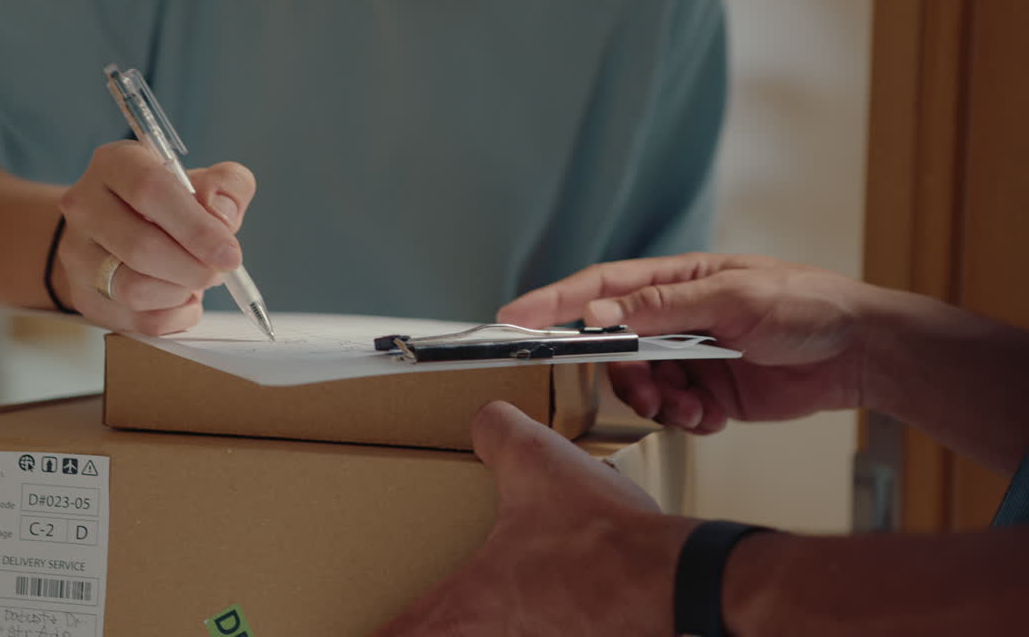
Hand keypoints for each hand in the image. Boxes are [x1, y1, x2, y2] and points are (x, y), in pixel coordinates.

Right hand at [55, 140, 255, 333]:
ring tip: (196, 280)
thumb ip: (227, 187)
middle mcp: (85, 205)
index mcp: (115, 164)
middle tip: (219, 271)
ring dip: (181, 292)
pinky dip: (174, 316)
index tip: (229, 254)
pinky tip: (183, 299)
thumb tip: (223, 215)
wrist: (120, 233)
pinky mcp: (84, 295)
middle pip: (141, 247)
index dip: (196, 227)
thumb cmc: (168, 206)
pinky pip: (137, 321)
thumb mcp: (203, 182)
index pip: (151, 190)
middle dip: (193, 268)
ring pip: (134, 289)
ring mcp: (77, 253)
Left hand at [374, 401, 693, 635]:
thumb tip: (484, 420)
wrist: (673, 579)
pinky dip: (534, 630)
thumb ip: (497, 433)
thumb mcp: (536, 461)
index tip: (361, 628)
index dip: (376, 633)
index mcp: (468, 605)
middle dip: (425, 632)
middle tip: (412, 621)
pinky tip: (546, 614)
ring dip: (479, 631)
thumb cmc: (604, 539)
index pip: (399, 636)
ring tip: (482, 615)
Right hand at [497, 253, 873, 432]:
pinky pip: (672, 412)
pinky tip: (712, 417)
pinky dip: (684, 421)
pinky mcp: (709, 394)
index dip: (553, 302)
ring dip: (656, 403)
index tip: (513, 317)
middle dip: (622, 374)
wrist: (861, 355)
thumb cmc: (808, 305)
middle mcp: (676, 318)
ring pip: (639, 386)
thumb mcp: (733, 299)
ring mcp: (691, 357)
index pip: (599, 288)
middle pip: (614, 347)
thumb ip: (663, 307)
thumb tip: (601, 311)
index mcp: (676, 280)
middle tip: (645, 389)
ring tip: (690, 407)